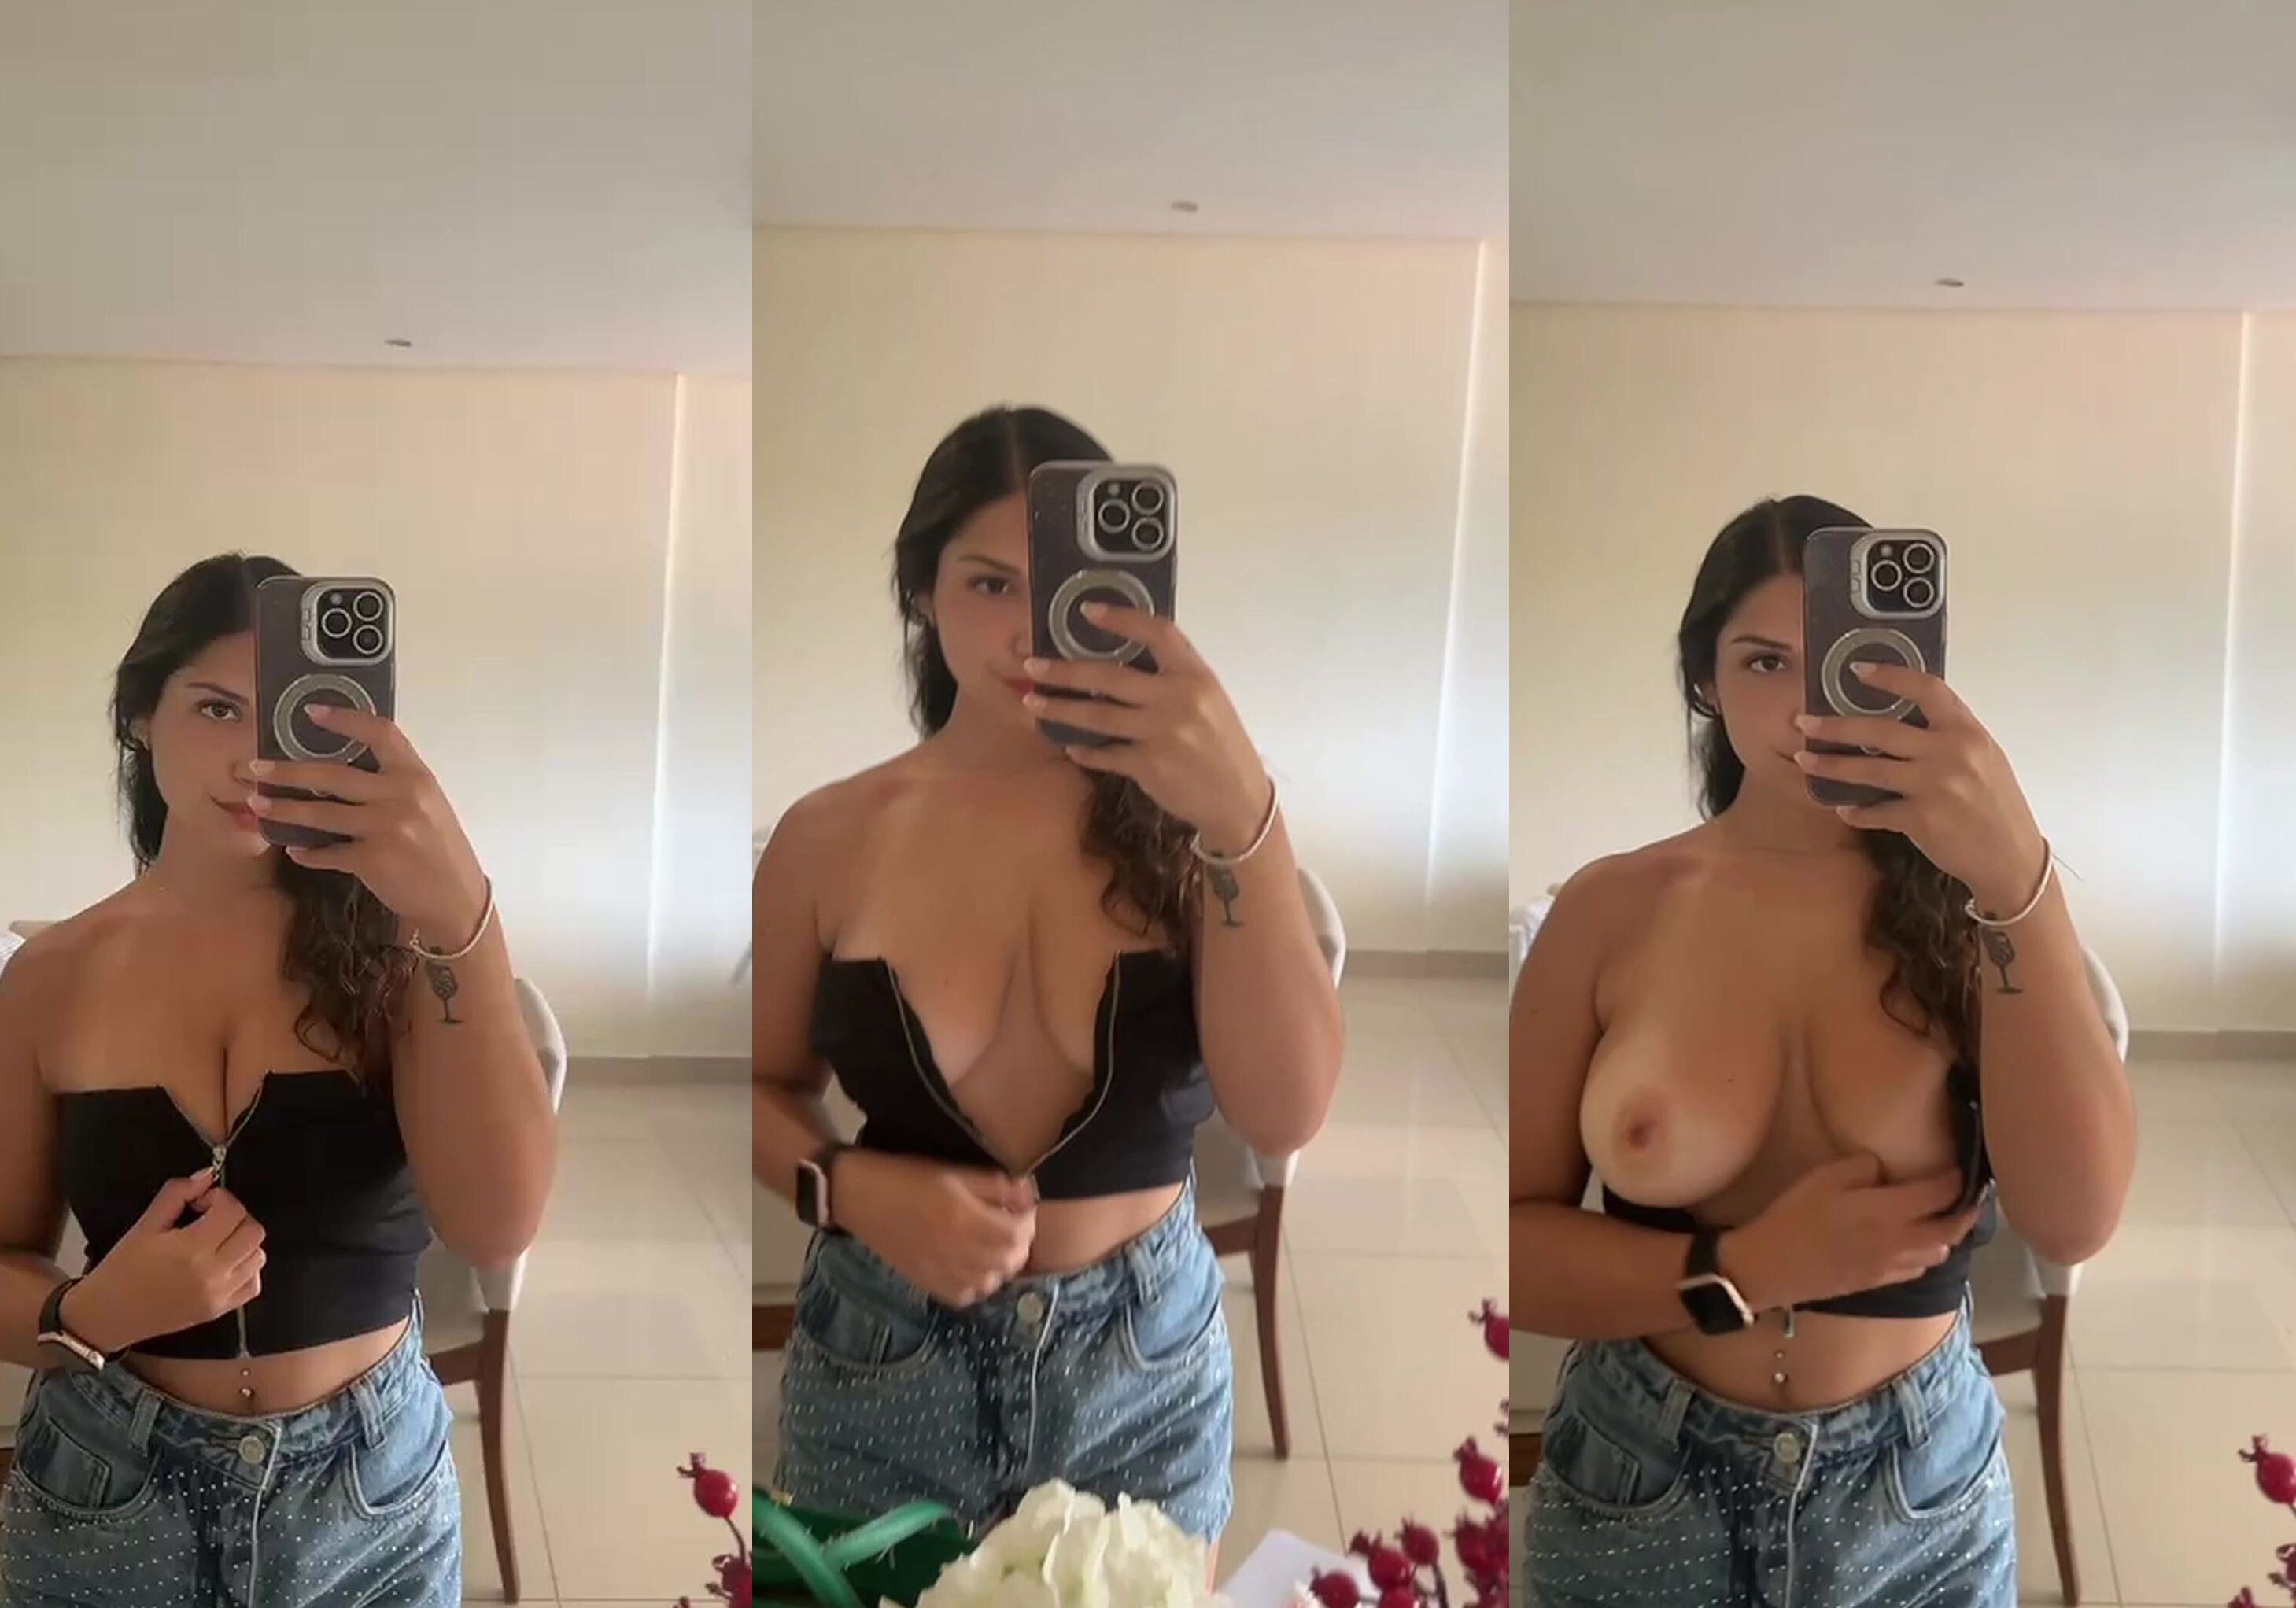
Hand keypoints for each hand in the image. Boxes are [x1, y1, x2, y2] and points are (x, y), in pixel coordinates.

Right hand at [67, 1173, 266, 1351]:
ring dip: (242, 1241)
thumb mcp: (144, 1226)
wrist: (106, 1315)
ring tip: (215, 1241)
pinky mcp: (219, 1310)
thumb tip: (206, 1176)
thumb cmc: (121, 1269)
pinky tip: (224, 1263)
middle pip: (253, 1231)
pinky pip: (253, 1284)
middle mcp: (212, 1273)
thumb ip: (177, 1194)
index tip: (200, 1203)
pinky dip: (246, 1269)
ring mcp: (219, 1294)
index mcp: (191, 1249)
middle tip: (210, 1219)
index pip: (232, 1210)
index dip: (218, 1198)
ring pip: (258, 1256)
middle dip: (235, 1217)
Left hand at [238, 705, 489, 941]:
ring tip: (258, 805)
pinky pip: (327, 853)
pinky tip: (296, 851)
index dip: (344, 719)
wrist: (455, 898)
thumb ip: (393, 784)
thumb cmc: (440, 847)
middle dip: (288, 771)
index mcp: (417, 776)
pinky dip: (307, 853)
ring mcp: (386, 828)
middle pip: (333, 774)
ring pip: (321, 813)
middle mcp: (402, 796)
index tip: (311, 712)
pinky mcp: (372, 860)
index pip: (381, 733)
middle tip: (256, 767)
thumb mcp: (427, 805)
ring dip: (284, 809)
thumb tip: (342, 769)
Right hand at [831, 1150, 1036, 1307]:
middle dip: (1018, 1243)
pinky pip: (965, 1296)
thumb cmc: (905, 1175)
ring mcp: (940, 1272)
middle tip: (1010, 1226)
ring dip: (1000, 1265)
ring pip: (992, 1282)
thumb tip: (1027, 1197)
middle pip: (1010, 1261)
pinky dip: (976, 1284)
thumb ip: (994, 1185)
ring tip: (992, 1245)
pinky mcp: (925, 1283)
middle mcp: (956, 1250)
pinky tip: (971, 1266)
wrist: (858, 1196)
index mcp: (964, 1217)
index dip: (1028, 1220)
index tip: (1021, 1209)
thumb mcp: (954, 1170)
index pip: (1019, 1234)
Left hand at [1021, 602, 1272, 849]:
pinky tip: (1070, 746)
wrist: (1239, 799)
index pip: (1158, 633)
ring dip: (1061, 709)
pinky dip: (1085, 751)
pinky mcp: (1149, 766)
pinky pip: (1105, 754)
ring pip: (1098, 716)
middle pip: (1111, 676)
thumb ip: (1172, 678)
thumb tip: (1122, 658)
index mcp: (1196, 675)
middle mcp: (1178, 699)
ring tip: (1034, 703)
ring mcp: (1162, 734)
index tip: (1087, 610)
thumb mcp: (1208, 700)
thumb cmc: (1221, 744)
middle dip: (1065, 670)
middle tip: (1032, 665)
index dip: (1122, 618)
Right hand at [1721, 1153, 1984, 1312]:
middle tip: (1971, 1199)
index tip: (1961, 1169)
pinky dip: (1926, 1254)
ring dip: (1948, 1237)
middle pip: (1949, 1231)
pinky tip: (1916, 1245)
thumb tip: (1883, 1169)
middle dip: (1966, 1214)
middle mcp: (1898, 1241)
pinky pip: (1916, 1269)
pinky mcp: (1878, 1281)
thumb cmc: (1794, 1217)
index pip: (1938, 1195)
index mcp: (1887, 1211)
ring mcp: (1890, 1265)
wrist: (1771, 1266)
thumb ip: (1860, 1167)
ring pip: (1937, 1254)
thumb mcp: (1822, 1178)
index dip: (1954, 1181)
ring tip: (1945, 1221)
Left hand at [1793, 662, 2048, 908]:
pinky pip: (1876, 811)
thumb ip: (1947, 735)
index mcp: (1967, 731)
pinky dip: (1857, 811)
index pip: (1928, 689)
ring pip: (1869, 770)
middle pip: (1881, 730)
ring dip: (1832, 766)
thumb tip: (1901, 716)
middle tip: (1803, 721)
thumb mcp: (1983, 757)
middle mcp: (1950, 753)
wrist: (2011, 856)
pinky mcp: (1921, 819)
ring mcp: (1934, 786)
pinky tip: (1844, 808)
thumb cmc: (1995, 803)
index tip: (1857, 670)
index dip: (1890, 676)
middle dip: (1836, 726)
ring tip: (1804, 760)